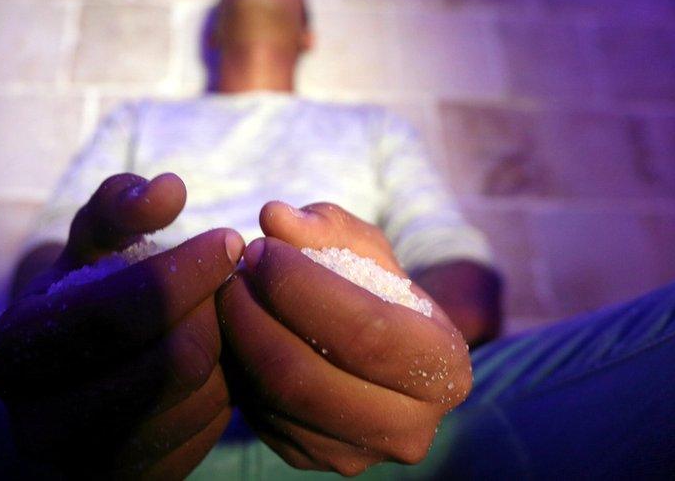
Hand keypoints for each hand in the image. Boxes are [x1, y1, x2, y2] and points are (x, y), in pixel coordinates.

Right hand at [0, 173, 243, 478]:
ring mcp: (87, 467)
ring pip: (204, 398)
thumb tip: (168, 188)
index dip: (187, 270)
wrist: (71, 383)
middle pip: (173, 361)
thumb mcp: (89, 245)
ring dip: (224, 350)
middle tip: (224, 284)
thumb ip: (118, 206)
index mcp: (15, 351)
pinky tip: (209, 364)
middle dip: (211, 312)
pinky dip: (224, 390)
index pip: (121, 312)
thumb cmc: (86, 297)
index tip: (229, 240)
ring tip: (211, 321)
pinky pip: (212, 434)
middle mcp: (38, 424)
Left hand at [215, 202, 471, 475]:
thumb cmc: (374, 288)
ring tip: (229, 296)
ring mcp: (361, 456)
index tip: (262, 250)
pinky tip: (238, 334)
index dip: (301, 286)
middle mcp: (411, 428)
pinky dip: (241, 371)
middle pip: (308, 377)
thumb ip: (324, 225)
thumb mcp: (364, 246)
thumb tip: (275, 217)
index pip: (365, 331)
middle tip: (233, 274)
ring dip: (238, 341)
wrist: (378, 352)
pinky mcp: (314, 461)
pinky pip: (261, 418)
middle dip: (256, 316)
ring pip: (277, 401)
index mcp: (444, 368)